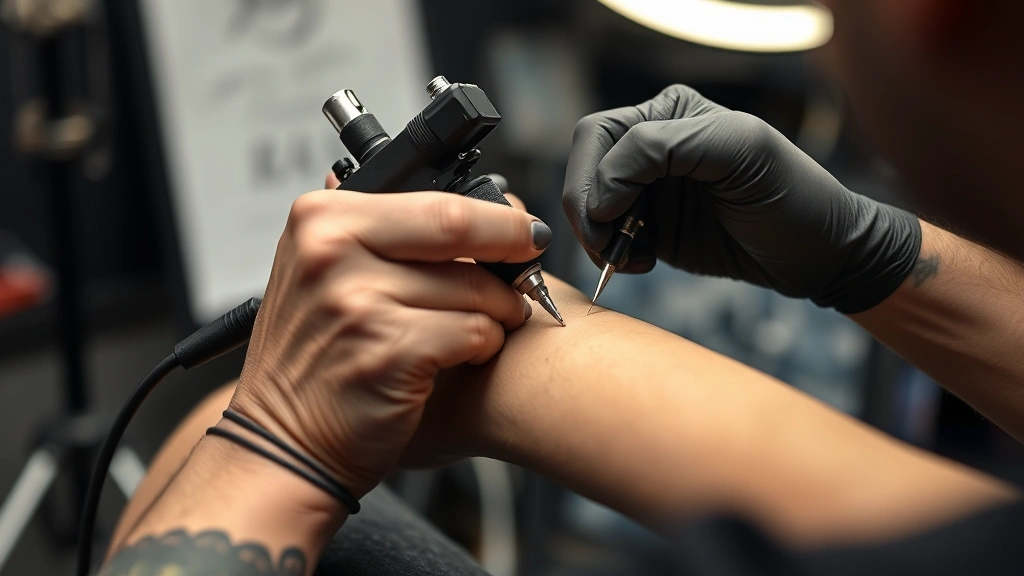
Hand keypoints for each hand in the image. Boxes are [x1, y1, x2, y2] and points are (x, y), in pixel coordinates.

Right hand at [229, 180, 550, 498]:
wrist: (285, 443)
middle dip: (510, 249)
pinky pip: (475, 332)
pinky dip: (485, 346)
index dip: (492, 216)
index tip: (520, 227)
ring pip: (474, 286)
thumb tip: (462, 194)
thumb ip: (382, 232)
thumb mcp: (322, 273)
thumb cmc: (313, 362)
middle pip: (458, 230)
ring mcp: (359, 302)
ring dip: (498, 310)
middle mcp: (333, 252)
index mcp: (320, 220)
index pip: (434, 201)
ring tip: (483, 326)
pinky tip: (465, 357)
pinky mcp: (390, 351)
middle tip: (529, 264)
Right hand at [563, 84, 921, 313]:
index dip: (596, 179)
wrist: (818, 255)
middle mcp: (652, 145)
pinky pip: (604, 236)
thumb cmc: (792, 197)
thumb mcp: (738, 152)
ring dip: (597, 237)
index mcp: (670, 114)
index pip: (600, 135)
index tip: (613, 218)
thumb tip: (602, 187)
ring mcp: (649, 189)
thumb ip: (664, 147)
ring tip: (631, 259)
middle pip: (583, 167)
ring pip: (587, 205)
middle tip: (604, 247)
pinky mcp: (650, 227)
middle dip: (586, 209)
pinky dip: (611, 255)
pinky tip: (642, 263)